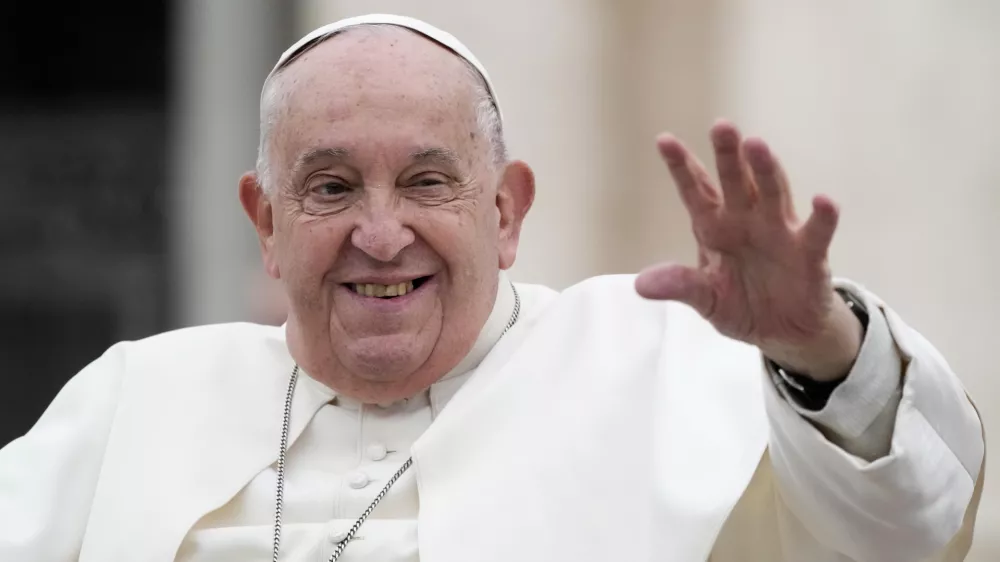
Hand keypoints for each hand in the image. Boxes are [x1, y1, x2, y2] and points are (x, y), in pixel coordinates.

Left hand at [635, 120, 862, 381]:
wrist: (782, 333)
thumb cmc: (741, 304)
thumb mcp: (706, 299)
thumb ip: (680, 286)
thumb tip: (640, 285)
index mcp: (715, 227)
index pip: (697, 191)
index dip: (681, 167)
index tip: (664, 140)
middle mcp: (746, 220)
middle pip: (735, 181)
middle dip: (728, 155)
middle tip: (721, 126)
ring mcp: (779, 232)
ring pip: (772, 193)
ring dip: (765, 170)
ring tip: (757, 146)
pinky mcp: (809, 254)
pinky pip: (816, 232)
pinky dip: (822, 217)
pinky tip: (823, 200)